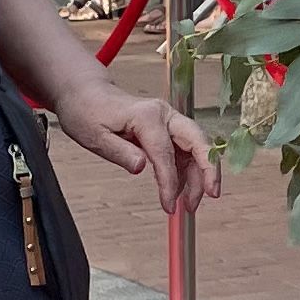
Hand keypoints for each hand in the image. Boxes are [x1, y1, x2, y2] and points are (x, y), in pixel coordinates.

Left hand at [52, 76, 220, 210]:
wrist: (86, 94)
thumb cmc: (87, 112)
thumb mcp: (95, 136)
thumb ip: (120, 152)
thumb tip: (140, 168)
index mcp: (146, 116)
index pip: (166, 153)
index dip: (170, 182)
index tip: (169, 205)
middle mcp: (164, 114)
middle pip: (198, 141)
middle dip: (209, 169)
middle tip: (212, 195)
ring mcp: (168, 120)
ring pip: (196, 147)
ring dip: (200, 174)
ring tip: (190, 203)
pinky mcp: (167, 129)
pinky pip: (185, 150)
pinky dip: (187, 171)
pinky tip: (178, 190)